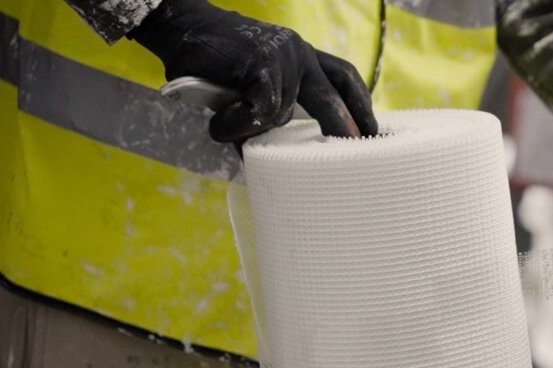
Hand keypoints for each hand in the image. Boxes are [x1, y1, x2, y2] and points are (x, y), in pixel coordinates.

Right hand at [130, 0, 377, 142]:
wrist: (179, 27)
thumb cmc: (212, 62)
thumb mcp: (253, 81)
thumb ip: (274, 105)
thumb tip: (285, 155)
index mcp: (303, 55)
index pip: (343, 77)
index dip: (360, 105)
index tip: (373, 131)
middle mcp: (299, 52)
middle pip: (333, 97)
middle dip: (346, 128)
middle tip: (356, 154)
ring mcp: (282, 57)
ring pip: (282, 113)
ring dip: (251, 127)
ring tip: (224, 122)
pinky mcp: (261, 64)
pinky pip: (261, 111)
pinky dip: (238, 123)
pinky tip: (220, 121)